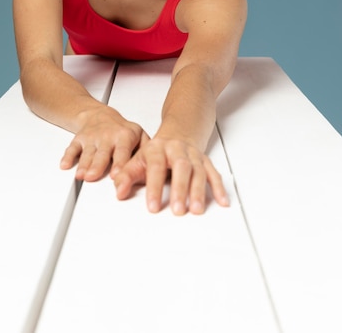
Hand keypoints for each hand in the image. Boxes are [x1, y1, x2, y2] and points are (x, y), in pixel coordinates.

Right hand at [60, 105, 148, 180]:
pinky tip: (65, 165)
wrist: (99, 115)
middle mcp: (107, 137)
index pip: (122, 152)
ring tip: (81, 175)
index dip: (119, 163)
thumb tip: (156, 169)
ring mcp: (92, 138)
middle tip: (94, 177)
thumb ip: (146, 150)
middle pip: (102, 154)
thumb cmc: (122, 130)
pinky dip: (68, 156)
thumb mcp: (139, 135)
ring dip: (84, 164)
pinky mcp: (79, 139)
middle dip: (98, 166)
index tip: (117, 175)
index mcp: (124, 136)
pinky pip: (72, 148)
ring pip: (87, 153)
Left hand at [113, 137, 228, 214]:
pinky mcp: (205, 161)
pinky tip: (222, 201)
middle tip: (177, 210)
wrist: (178, 132)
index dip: (154, 187)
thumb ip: (126, 176)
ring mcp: (193, 155)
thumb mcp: (137, 160)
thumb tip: (119, 192)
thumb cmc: (155, 152)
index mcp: (157, 149)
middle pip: (181, 168)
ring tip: (196, 210)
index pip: (156, 167)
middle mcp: (177, 150)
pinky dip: (219, 187)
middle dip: (180, 189)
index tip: (153, 207)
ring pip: (198, 171)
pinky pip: (214, 173)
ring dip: (198, 191)